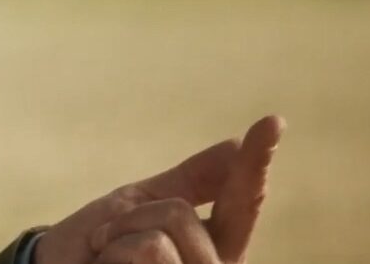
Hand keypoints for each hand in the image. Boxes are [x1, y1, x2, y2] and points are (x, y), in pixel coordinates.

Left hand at [31, 116, 284, 263]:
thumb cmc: (96, 245)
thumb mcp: (138, 204)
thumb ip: (191, 182)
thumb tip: (236, 146)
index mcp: (212, 247)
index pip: (241, 201)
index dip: (256, 162)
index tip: (273, 120)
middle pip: (179, 215)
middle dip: (129, 219)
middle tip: (105, 240)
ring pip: (162, 237)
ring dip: (116, 239)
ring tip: (103, 259)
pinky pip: (149, 252)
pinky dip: (112, 253)